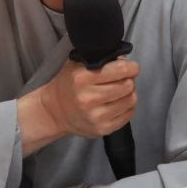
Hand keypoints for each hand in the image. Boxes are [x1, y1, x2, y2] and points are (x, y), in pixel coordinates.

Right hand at [17, 58, 138, 155]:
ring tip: (121, 91)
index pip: (120, 70)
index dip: (131, 67)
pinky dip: (127, 107)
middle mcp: (89, 98)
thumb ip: (99, 58)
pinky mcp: (102, 129)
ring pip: (130, 101)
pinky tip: (118, 103)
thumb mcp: (77, 64)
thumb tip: (124, 58)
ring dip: (129, 94)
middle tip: (124, 79)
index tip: (131, 67)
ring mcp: (96, 117)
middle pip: (127, 86)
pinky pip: (128, 115)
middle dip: (129, 80)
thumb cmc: (68, 85)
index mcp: (82, 78)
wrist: (55, 111)